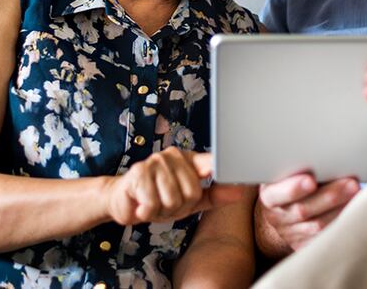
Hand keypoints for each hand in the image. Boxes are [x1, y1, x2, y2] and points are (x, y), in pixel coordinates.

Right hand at [105, 147, 244, 224]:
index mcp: (190, 160)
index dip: (226, 166)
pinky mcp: (138, 173)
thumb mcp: (190, 201)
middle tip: (165, 204)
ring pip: (173, 200)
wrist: (122, 201)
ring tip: (153, 203)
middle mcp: (174, 155)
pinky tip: (141, 204)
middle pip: (192, 193)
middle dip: (178, 207)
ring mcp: (156, 162)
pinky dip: (147, 211)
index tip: (244, 171)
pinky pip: (154, 203)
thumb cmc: (158, 198)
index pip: (213, 162)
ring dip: (161, 210)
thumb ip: (215, 195)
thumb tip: (240, 191)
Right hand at [256, 173, 359, 255]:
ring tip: (358, 195)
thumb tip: (327, 155)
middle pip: (303, 210)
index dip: (293, 188)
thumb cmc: (290, 182)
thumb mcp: (287, 173)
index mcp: (270, 196)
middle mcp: (278, 217)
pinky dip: (341, 224)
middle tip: (352, 183)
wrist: (283, 211)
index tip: (310, 180)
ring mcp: (291, 234)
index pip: (277, 194)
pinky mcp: (305, 245)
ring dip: (340, 210)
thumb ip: (301, 167)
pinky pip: (324, 238)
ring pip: (316, 226)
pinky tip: (355, 212)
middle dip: (330, 196)